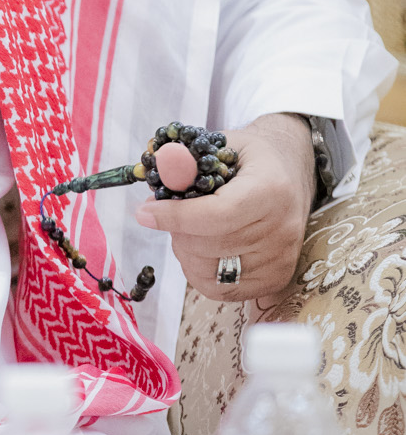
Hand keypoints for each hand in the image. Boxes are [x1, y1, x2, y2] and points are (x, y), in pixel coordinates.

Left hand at [134, 113, 314, 303]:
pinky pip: (220, 289)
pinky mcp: (275, 279)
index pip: (218, 215)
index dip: (177, 217)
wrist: (290, 174)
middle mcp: (282, 229)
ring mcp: (281, 259)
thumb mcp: (221, 144)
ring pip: (210, 271)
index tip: (144, 212)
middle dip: (177, 230)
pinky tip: (199, 248)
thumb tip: (158, 176)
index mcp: (271, 190)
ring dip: (185, 251)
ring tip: (189, 229)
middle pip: (210, 245)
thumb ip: (188, 160)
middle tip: (168, 213)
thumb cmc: (251, 158)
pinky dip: (198, 271)